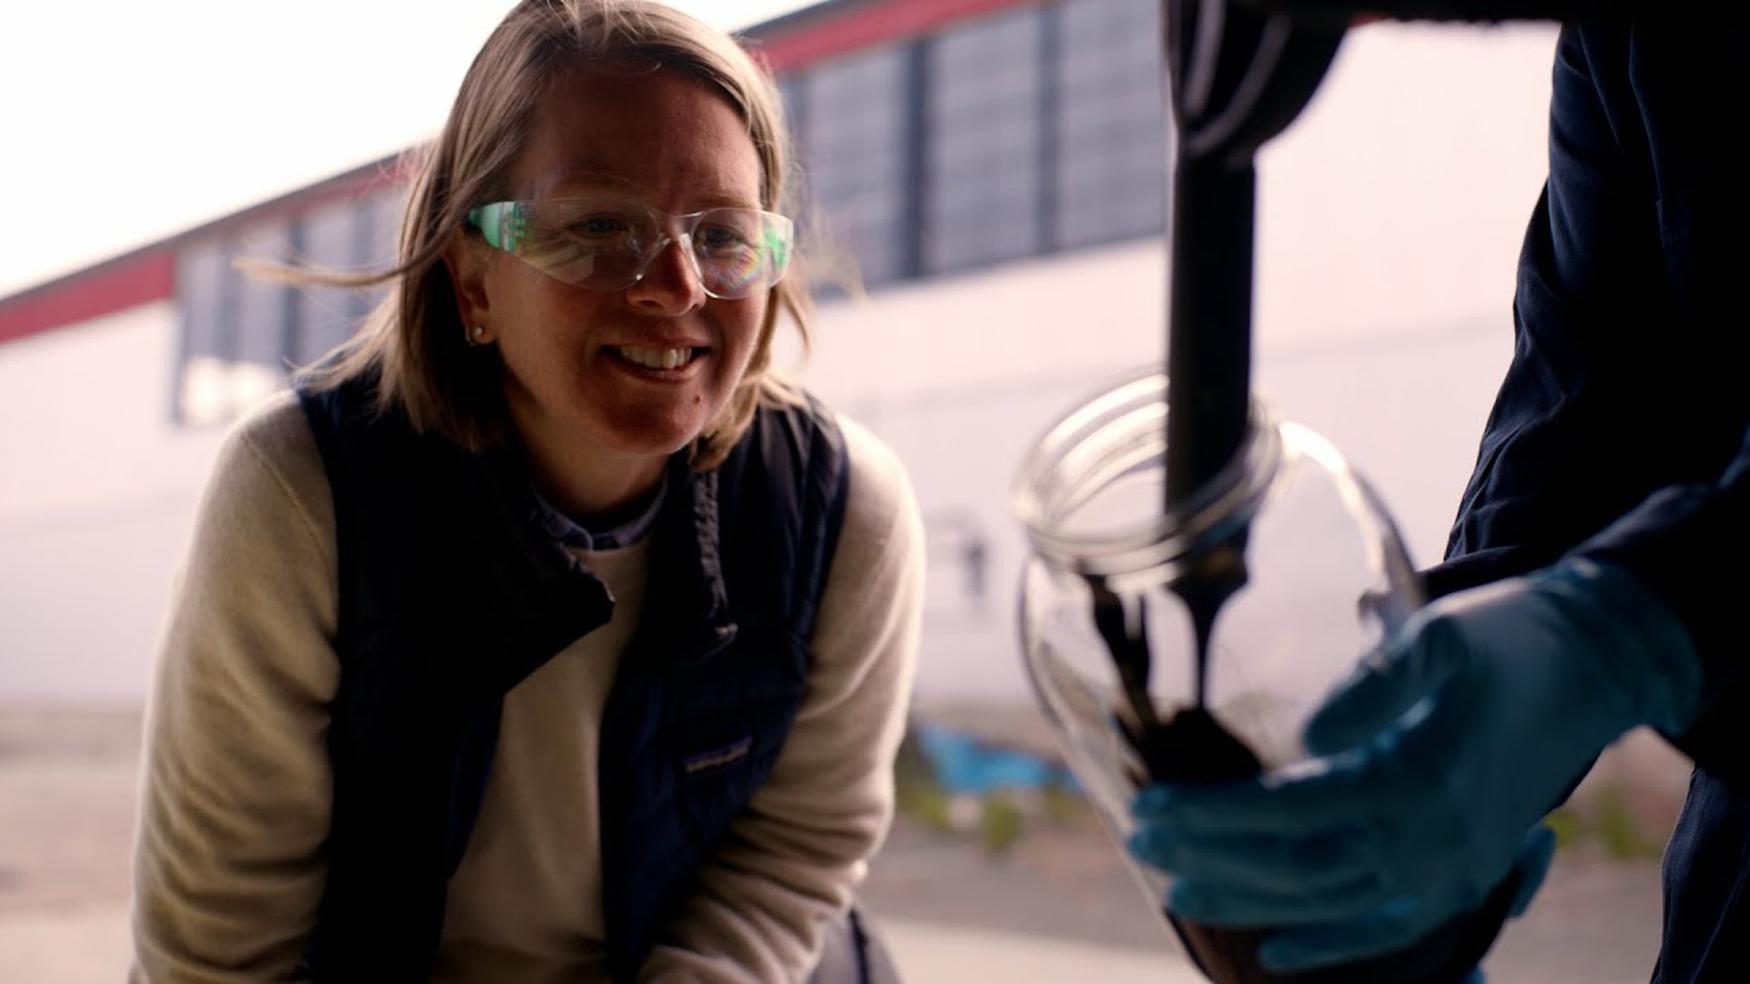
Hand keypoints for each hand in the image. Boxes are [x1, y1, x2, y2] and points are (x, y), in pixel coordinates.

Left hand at [1128, 558, 1700, 971]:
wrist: (1593, 664)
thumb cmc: (1502, 639)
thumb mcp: (1436, 636)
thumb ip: (1373, 685)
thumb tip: (1309, 736)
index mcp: (1419, 777)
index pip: (1290, 811)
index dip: (1214, 816)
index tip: (1150, 806)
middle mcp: (1434, 839)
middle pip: (1299, 866)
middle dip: (1212, 858)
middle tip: (1141, 841)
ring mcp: (1454, 869)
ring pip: (1331, 905)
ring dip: (1250, 900)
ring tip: (1180, 887)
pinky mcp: (1467, 878)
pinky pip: (1390, 930)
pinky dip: (1332, 946)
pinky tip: (1275, 952)